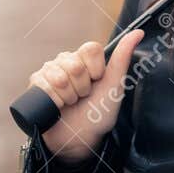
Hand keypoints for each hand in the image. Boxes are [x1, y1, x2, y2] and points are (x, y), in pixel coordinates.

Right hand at [28, 29, 145, 161]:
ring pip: (59, 76)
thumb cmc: (98, 113)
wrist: (79, 139)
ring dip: (68, 96)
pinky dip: (54, 101)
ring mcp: (49, 71)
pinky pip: (44, 86)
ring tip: (69, 102)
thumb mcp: (114, 87)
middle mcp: (65, 61)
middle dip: (82, 87)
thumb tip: (138, 33)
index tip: (97, 82)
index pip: (90, 49)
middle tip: (82, 97)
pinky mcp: (35, 84)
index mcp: (84, 58)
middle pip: (75, 65)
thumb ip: (122, 58)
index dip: (95, 69)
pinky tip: (57, 105)